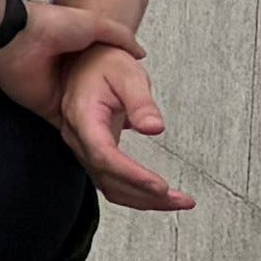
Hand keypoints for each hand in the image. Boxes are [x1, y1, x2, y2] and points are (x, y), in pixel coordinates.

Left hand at [0, 0, 142, 128]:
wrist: (15, 36)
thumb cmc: (49, 25)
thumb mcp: (95, 24)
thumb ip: (119, 37)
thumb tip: (140, 53)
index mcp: (82, 59)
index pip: (107, 82)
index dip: (124, 95)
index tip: (139, 107)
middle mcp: (70, 79)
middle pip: (97, 104)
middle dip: (114, 117)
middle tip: (134, 127)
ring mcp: (59, 96)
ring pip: (83, 120)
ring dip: (98, 129)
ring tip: (123, 141)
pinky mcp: (46, 109)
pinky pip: (66, 129)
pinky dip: (80, 139)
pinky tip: (98, 146)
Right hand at [49, 43, 193, 210]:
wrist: (84, 59)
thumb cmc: (102, 62)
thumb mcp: (127, 73)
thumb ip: (141, 102)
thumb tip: (155, 127)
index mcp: (83, 117)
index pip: (104, 155)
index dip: (132, 175)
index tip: (160, 186)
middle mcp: (78, 136)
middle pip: (107, 178)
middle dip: (144, 195)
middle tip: (181, 200)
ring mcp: (84, 146)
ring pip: (108, 185)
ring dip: (142, 199)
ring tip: (178, 201)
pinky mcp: (95, 150)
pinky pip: (110, 179)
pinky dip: (135, 192)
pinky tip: (157, 194)